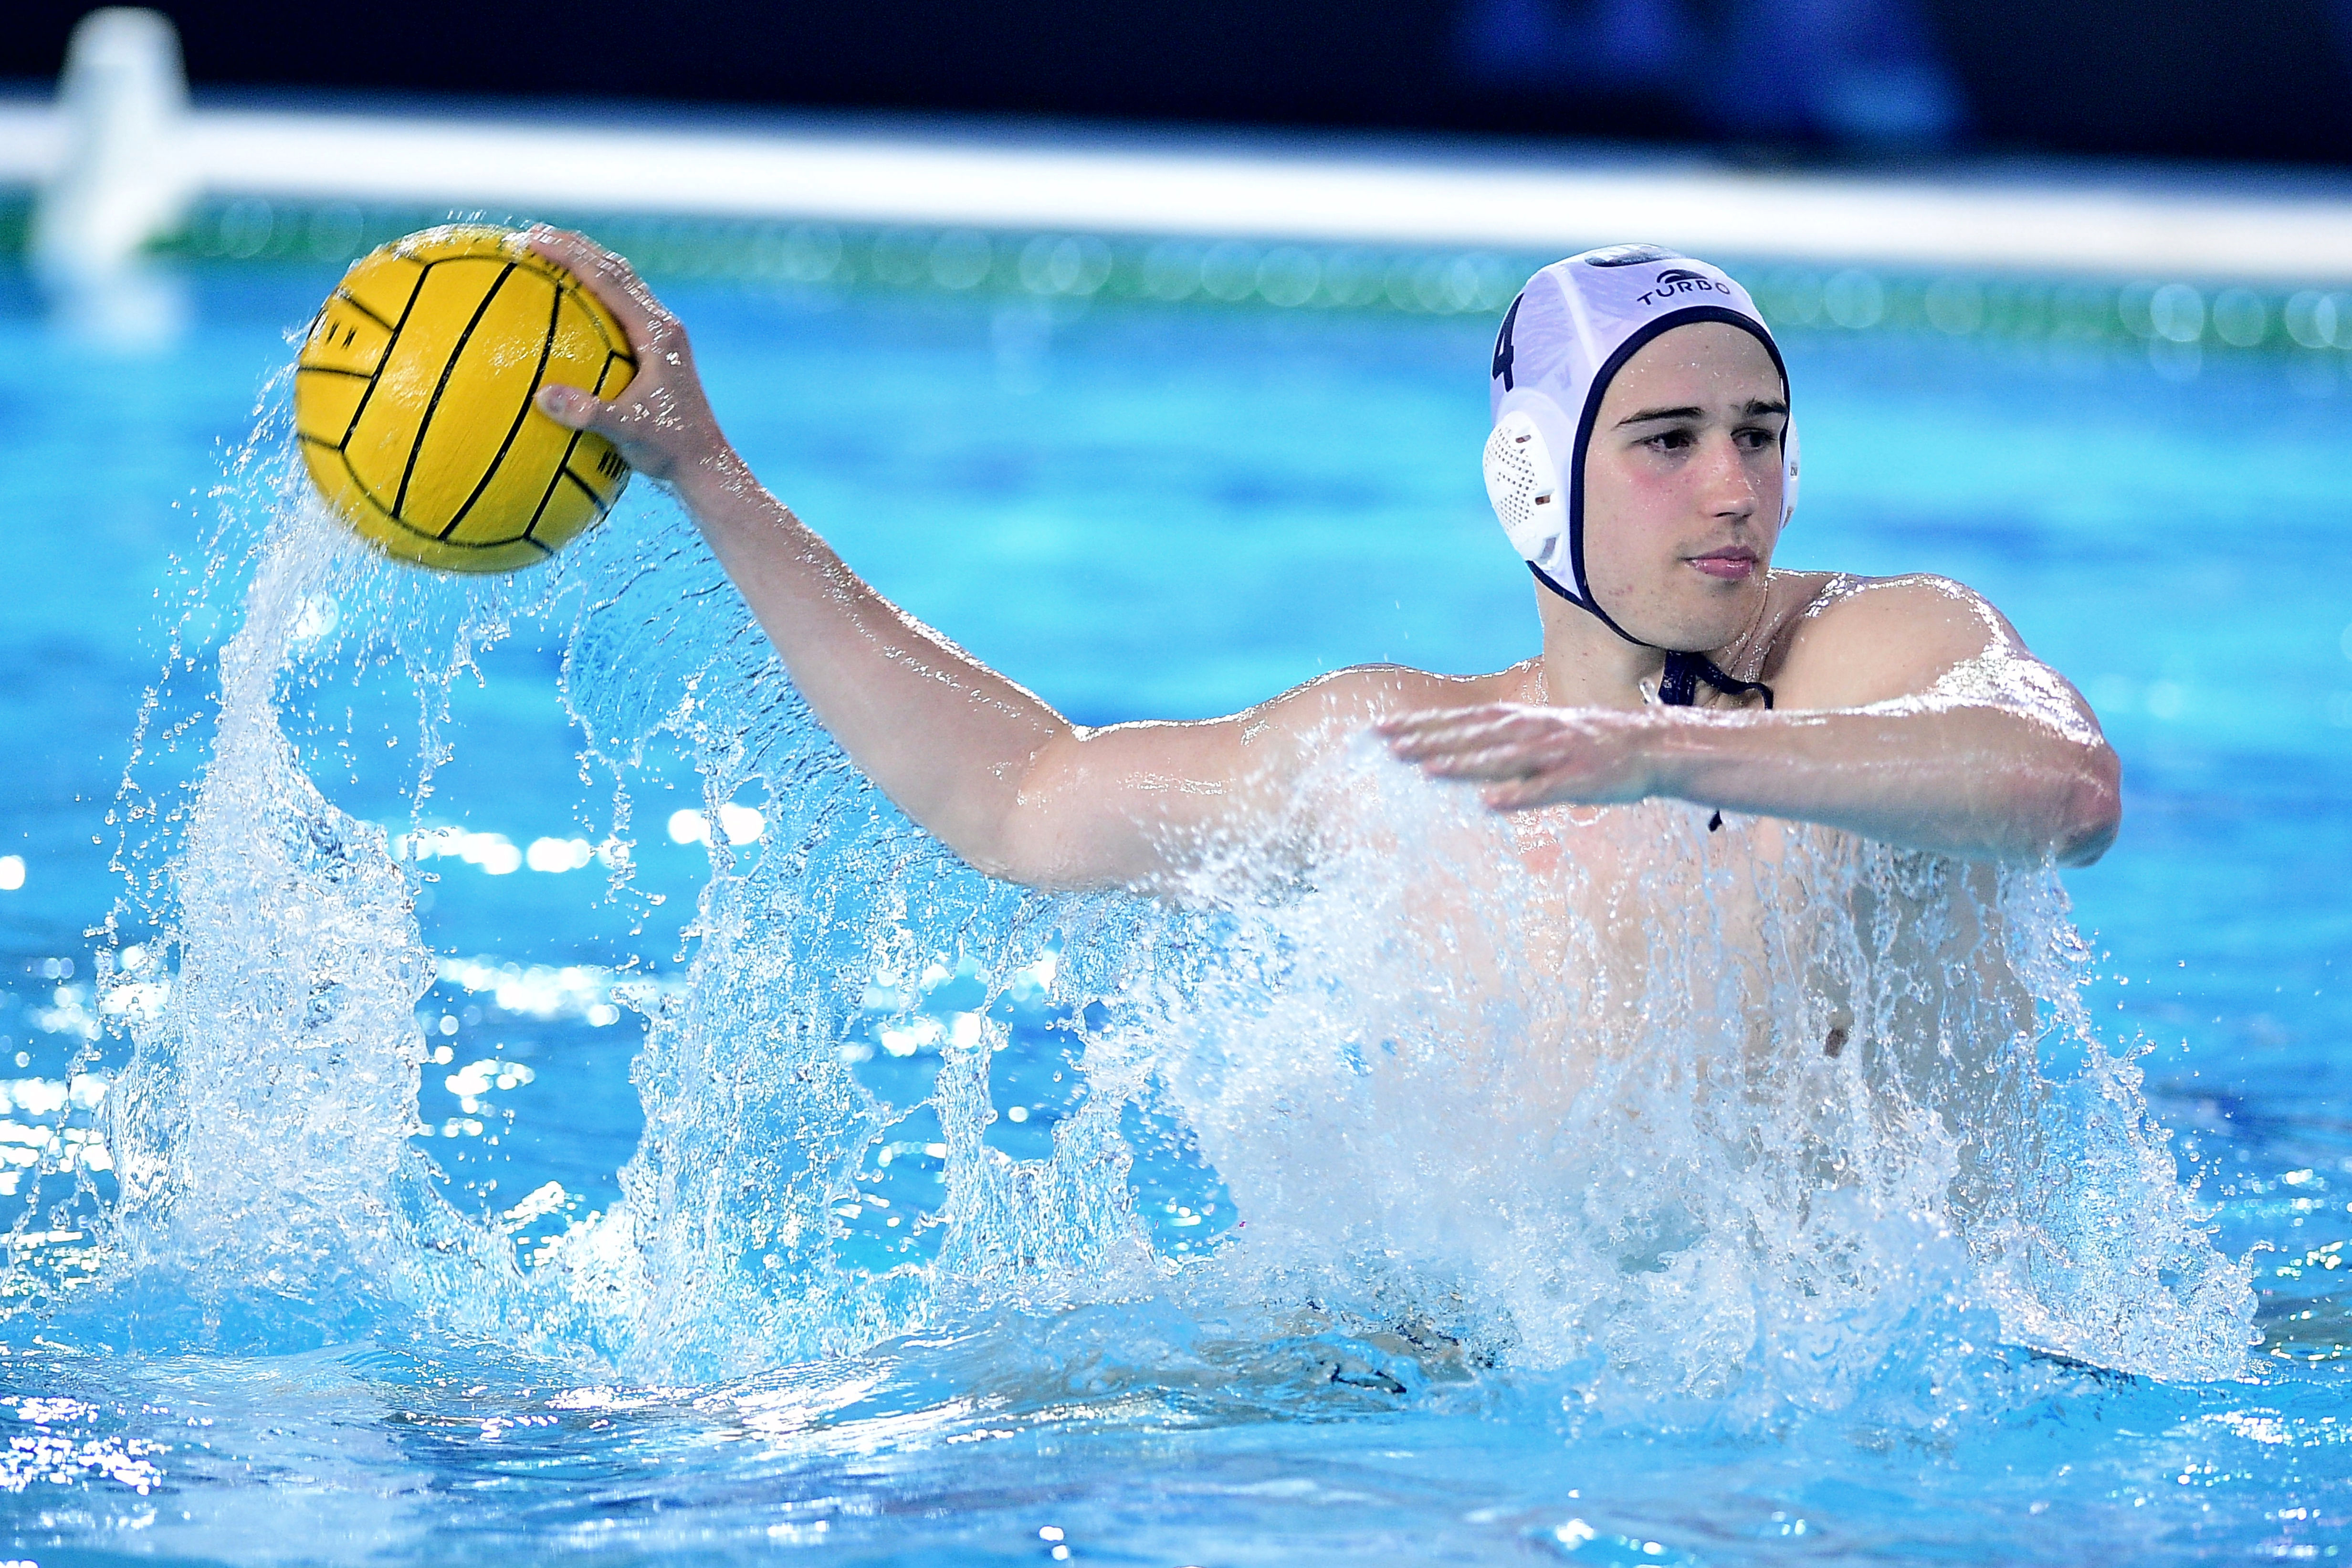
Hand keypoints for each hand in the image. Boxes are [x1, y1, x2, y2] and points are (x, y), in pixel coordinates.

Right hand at [522, 226, 739, 487]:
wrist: (705, 466)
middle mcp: (662, 327)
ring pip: (621, 285)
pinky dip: (594, 294)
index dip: (570, 255)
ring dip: (587, 264)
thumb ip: (590, 414)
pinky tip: (568, 306)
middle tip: (534, 233)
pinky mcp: (657, 352)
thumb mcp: (629, 433)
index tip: (533, 238)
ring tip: (550, 254)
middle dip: (575, 247)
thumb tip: (543, 397)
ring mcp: (661, 337)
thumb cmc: (671, 451)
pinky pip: (620, 309)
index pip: (608, 280)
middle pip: (615, 270)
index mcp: (657, 334)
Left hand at [1377, 703, 1666, 810]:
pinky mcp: (1576, 780)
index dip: (1421, 723)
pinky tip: (1491, 803)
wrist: (1648, 746)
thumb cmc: (1586, 742)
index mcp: (1517, 721)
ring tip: (1426, 769)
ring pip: (1501, 759)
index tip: (1382, 727)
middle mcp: (1529, 732)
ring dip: (1464, 763)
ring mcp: (1553, 755)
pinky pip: (1543, 790)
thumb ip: (1498, 740)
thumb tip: (1454, 750)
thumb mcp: (1537, 732)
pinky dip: (1518, 795)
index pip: (1459, 720)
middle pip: (1471, 735)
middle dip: (1429, 739)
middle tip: (1387, 744)